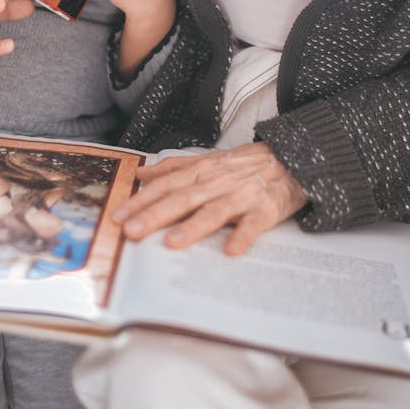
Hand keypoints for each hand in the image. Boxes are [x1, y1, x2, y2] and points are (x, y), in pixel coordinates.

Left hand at [112, 143, 308, 255]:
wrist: (292, 158)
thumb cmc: (245, 165)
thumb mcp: (207, 161)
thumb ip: (174, 168)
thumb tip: (141, 174)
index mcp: (202, 171)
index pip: (165, 186)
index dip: (141, 200)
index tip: (118, 215)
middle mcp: (218, 182)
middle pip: (182, 198)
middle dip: (155, 215)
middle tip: (131, 231)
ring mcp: (243, 195)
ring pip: (214, 210)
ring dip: (193, 226)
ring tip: (172, 243)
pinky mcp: (266, 209)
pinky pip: (254, 224)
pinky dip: (243, 235)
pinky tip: (231, 250)